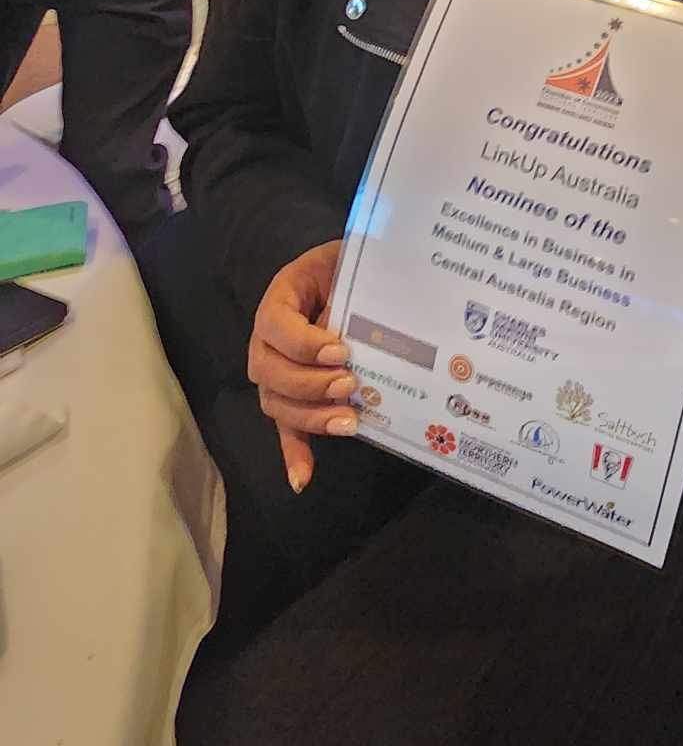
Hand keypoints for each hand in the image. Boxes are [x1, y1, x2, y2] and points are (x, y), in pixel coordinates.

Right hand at [247, 240, 356, 493]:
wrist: (353, 271)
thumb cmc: (350, 267)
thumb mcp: (346, 268)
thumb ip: (343, 298)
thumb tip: (349, 340)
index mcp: (279, 299)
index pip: (274, 325)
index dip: (303, 343)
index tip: (340, 350)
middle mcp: (267, 339)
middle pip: (269, 371)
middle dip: (309, 384)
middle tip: (349, 383)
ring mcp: (276, 370)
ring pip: (276, 402)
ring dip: (309, 418)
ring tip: (348, 421)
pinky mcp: (293, 396)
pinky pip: (285, 427)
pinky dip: (293, 453)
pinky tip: (302, 479)